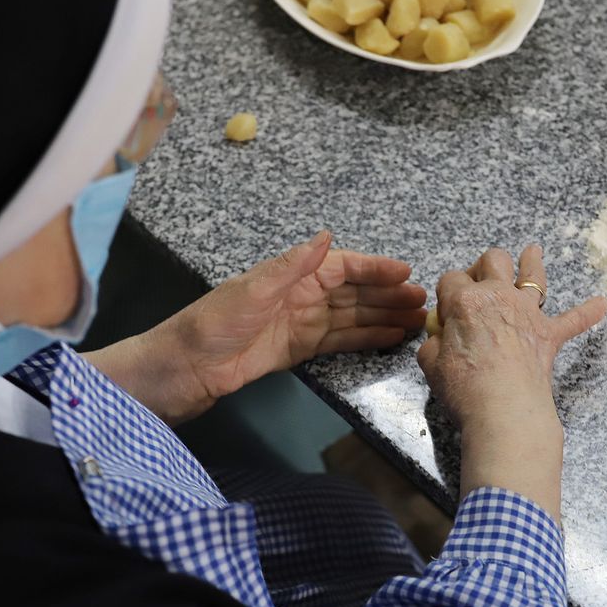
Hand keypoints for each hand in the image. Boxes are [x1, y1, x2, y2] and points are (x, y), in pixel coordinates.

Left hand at [84, 231, 424, 423]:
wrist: (183, 371)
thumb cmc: (211, 326)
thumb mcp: (251, 290)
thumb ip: (291, 265)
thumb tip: (326, 235)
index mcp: (289, 276)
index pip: (341, 266)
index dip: (374, 269)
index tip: (406, 273)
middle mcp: (298, 296)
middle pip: (352, 292)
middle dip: (387, 294)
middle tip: (423, 303)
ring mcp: (299, 324)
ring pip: (351, 317)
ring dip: (382, 317)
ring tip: (416, 322)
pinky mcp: (296, 351)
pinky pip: (338, 341)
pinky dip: (364, 339)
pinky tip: (388, 339)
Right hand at [417, 245, 606, 518]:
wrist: (505, 409)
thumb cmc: (464, 388)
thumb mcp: (431, 365)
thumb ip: (434, 344)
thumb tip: (441, 339)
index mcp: (465, 301)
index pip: (450, 279)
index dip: (446, 294)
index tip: (445, 313)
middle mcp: (498, 297)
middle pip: (492, 260)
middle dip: (483, 266)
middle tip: (479, 282)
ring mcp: (527, 313)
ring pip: (532, 275)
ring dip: (532, 262)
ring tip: (534, 252)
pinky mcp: (549, 335)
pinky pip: (574, 319)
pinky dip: (588, 312)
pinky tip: (602, 305)